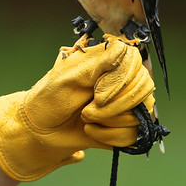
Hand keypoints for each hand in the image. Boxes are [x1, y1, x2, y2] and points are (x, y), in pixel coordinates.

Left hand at [0, 35, 156, 181]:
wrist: (42, 129)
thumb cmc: (51, 97)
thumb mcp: (68, 76)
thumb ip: (97, 64)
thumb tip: (123, 49)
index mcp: (108, 60)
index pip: (135, 61)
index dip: (121, 80)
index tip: (97, 94)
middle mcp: (122, 79)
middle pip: (143, 88)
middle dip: (114, 106)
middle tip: (86, 111)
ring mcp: (126, 103)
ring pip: (140, 113)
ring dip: (108, 121)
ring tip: (85, 118)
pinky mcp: (126, 126)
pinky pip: (134, 134)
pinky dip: (110, 136)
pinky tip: (91, 131)